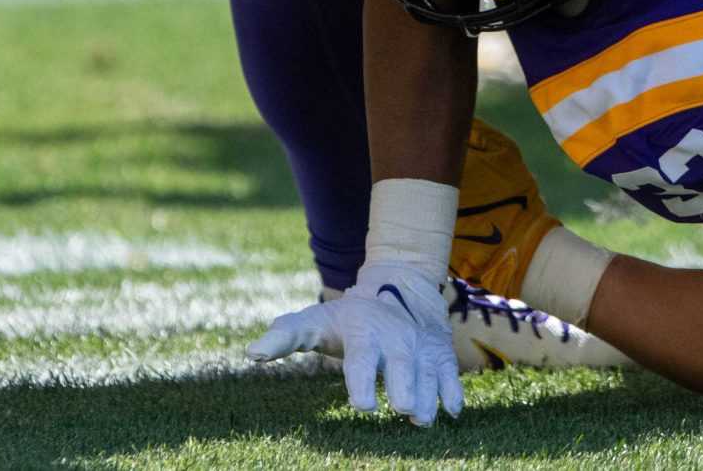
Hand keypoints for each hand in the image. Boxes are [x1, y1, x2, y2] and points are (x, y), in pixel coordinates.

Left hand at [250, 262, 462, 426]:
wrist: (399, 285)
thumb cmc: (347, 317)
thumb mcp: (315, 320)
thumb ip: (285, 337)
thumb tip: (251, 354)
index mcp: (362, 335)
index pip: (361, 360)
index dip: (361, 381)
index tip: (361, 405)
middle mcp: (394, 342)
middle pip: (400, 367)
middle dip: (402, 388)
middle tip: (401, 408)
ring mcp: (420, 350)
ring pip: (427, 374)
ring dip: (427, 397)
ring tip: (421, 418)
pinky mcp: (441, 357)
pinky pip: (450, 376)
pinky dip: (451, 392)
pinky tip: (450, 410)